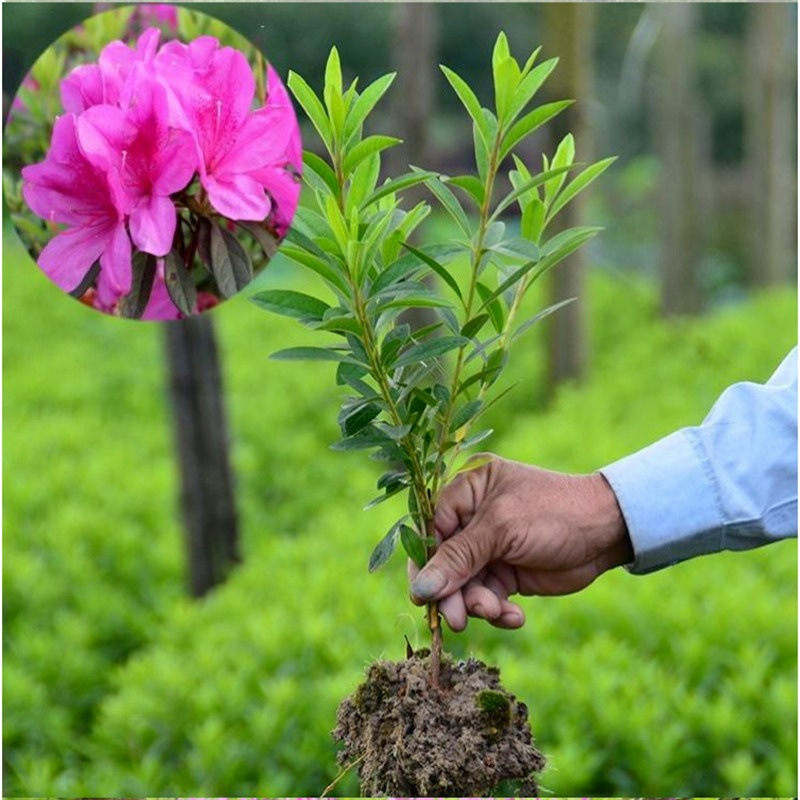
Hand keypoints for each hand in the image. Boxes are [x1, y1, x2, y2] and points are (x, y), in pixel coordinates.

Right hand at [408, 455, 632, 630]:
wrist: (608, 532)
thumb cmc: (553, 512)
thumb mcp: (501, 529)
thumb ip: (458, 559)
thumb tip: (419, 590)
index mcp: (465, 490)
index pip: (429, 528)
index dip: (425, 563)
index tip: (424, 595)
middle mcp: (472, 518)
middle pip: (444, 563)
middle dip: (452, 592)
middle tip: (459, 621)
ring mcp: (488, 547)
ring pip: (464, 585)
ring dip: (477, 605)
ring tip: (498, 613)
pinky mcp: (505, 573)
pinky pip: (487, 598)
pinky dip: (497, 611)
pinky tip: (515, 616)